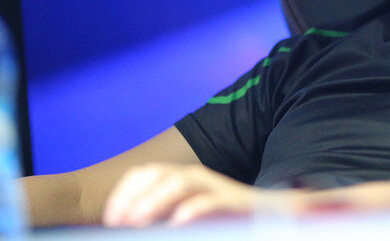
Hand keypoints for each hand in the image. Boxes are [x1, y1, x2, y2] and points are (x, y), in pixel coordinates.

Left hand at [102, 163, 298, 226]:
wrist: (272, 217)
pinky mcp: (235, 203)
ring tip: (136, 222)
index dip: (122, 194)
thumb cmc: (223, 221)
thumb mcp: (185, 215)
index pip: (145, 173)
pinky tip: (177, 221)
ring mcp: (217, 188)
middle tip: (116, 222)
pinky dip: (193, 209)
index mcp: (181, 180)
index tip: (109, 220)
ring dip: (155, 199)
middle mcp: (197, 178)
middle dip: (133, 196)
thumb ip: (160, 216)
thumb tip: (126, 224)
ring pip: (182, 181)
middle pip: (159, 173)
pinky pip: (213, 201)